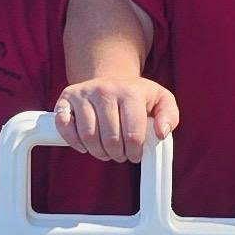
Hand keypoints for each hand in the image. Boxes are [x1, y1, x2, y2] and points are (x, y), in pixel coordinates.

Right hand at [55, 73, 178, 161]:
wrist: (110, 80)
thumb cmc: (137, 96)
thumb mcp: (161, 100)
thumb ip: (170, 116)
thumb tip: (162, 133)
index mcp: (130, 92)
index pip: (132, 135)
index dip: (134, 152)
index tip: (135, 154)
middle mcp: (105, 90)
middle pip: (110, 139)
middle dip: (117, 154)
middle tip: (120, 154)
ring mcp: (83, 93)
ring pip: (88, 136)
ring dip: (98, 152)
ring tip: (106, 151)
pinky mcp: (66, 99)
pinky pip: (64, 126)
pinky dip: (74, 142)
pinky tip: (85, 146)